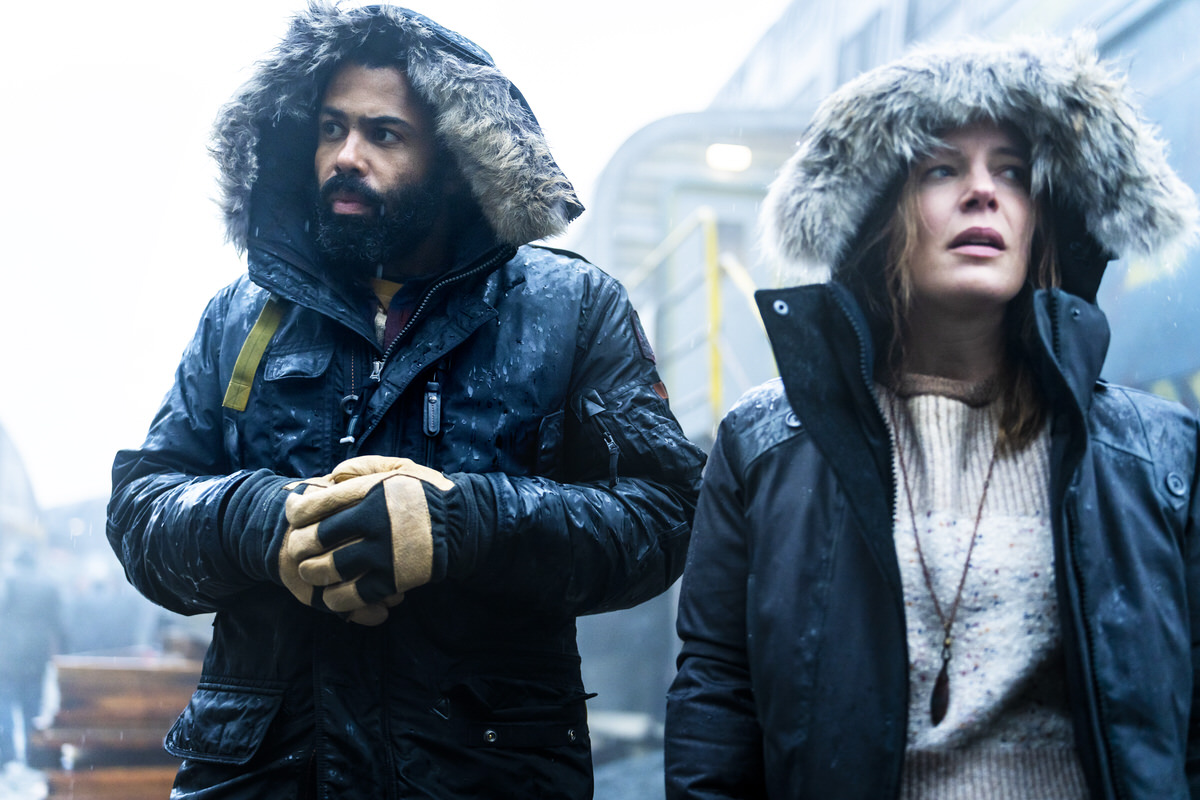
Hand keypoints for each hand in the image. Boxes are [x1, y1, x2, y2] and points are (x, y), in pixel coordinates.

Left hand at [281, 457, 455, 624]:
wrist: (461, 524)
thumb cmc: (426, 494)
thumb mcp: (398, 467)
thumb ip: (362, 467)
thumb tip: (330, 477)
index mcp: (369, 492)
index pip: (314, 504)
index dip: (295, 510)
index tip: (294, 513)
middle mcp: (372, 522)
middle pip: (314, 539)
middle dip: (300, 545)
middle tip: (300, 548)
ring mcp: (381, 553)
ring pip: (326, 570)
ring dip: (312, 573)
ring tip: (312, 571)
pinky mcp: (391, 580)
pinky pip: (349, 595)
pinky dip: (334, 598)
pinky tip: (332, 594)